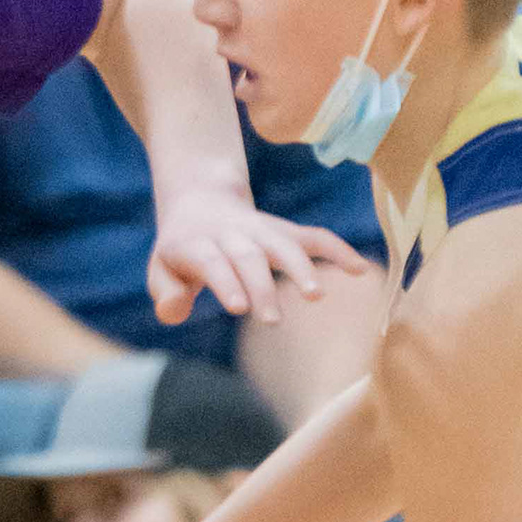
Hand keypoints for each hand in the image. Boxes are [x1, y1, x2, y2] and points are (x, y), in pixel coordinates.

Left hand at [148, 184, 364, 328]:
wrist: (202, 201)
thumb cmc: (181, 251)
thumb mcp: (161, 270)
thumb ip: (166, 294)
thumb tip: (173, 312)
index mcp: (197, 244)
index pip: (212, 262)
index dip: (226, 281)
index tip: (240, 307)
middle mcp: (232, 234)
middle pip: (249, 257)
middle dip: (262, 286)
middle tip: (272, 320)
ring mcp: (262, 230)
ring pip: (284, 244)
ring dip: (301, 267)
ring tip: (316, 296)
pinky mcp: (285, 232)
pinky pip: (314, 237)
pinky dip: (337, 249)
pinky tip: (360, 271)